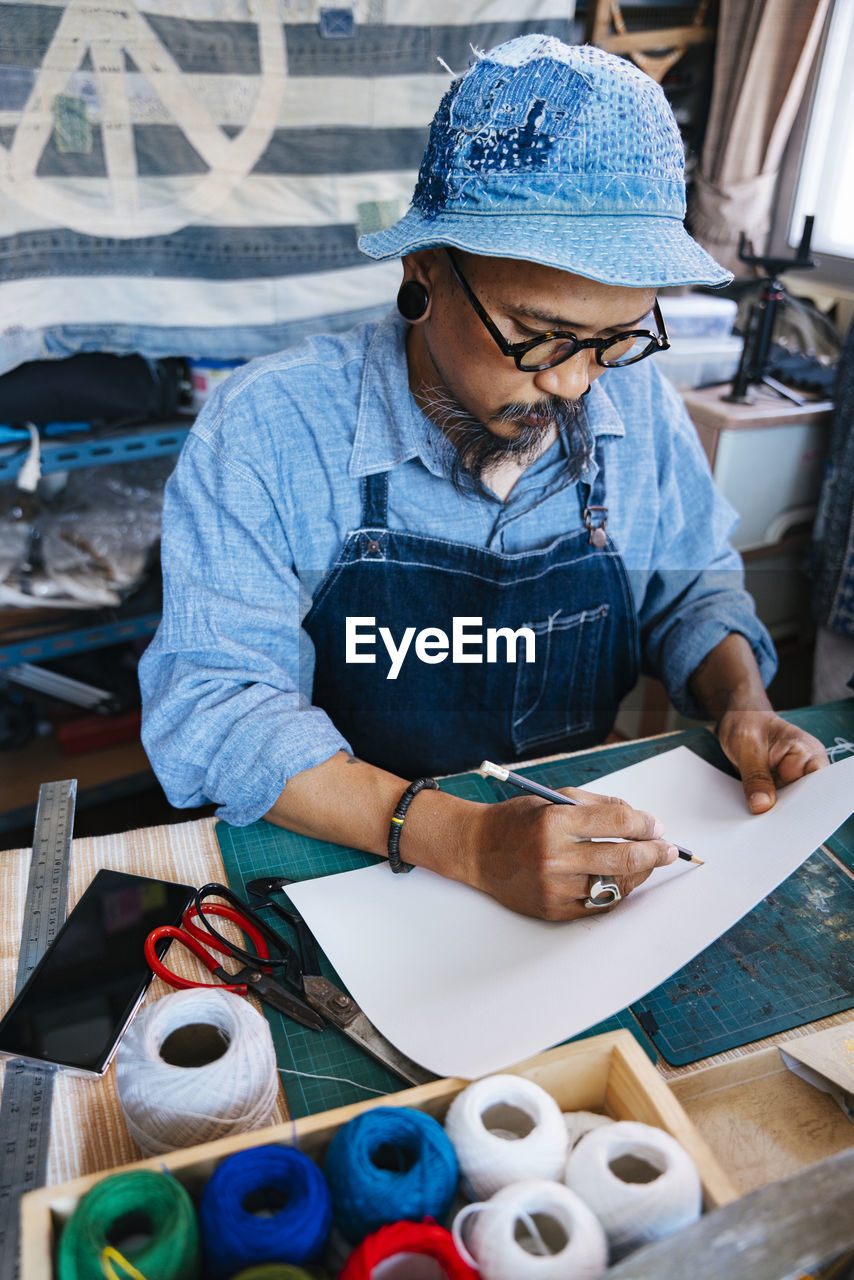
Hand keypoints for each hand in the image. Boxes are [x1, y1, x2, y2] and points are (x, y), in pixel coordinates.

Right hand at [463, 790, 677, 920]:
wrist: (477, 851)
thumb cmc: (518, 821)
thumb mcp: (554, 799)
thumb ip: (598, 806)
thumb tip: (642, 820)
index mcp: (555, 822)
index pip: (616, 822)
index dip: (644, 823)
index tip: (656, 826)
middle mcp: (555, 857)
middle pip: (623, 857)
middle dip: (654, 852)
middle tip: (668, 848)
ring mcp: (554, 888)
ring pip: (615, 885)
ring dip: (639, 874)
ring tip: (646, 863)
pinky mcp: (553, 910)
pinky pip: (598, 905)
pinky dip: (616, 892)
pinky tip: (621, 880)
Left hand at [716, 708, 827, 813]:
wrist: (739, 717)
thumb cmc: (746, 720)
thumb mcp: (746, 745)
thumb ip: (755, 775)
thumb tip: (762, 806)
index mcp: (807, 753)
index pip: (816, 787)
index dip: (804, 805)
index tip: (785, 817)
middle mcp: (805, 766)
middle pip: (803, 799)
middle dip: (785, 811)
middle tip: (765, 822)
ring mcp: (792, 777)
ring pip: (788, 803)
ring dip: (772, 810)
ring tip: (755, 818)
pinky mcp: (779, 783)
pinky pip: (775, 801)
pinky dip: (764, 806)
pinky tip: (751, 812)